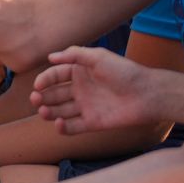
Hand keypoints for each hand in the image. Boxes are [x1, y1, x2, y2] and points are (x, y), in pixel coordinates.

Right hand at [31, 46, 158, 133]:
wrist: (148, 94)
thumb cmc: (124, 71)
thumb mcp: (98, 56)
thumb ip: (74, 54)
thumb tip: (50, 57)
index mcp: (79, 72)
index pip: (55, 76)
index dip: (44, 80)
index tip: (37, 85)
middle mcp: (79, 90)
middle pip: (53, 94)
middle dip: (41, 97)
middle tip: (35, 100)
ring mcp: (85, 107)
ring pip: (60, 111)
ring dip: (48, 112)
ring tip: (43, 112)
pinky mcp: (93, 123)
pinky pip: (73, 127)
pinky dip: (63, 128)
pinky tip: (59, 124)